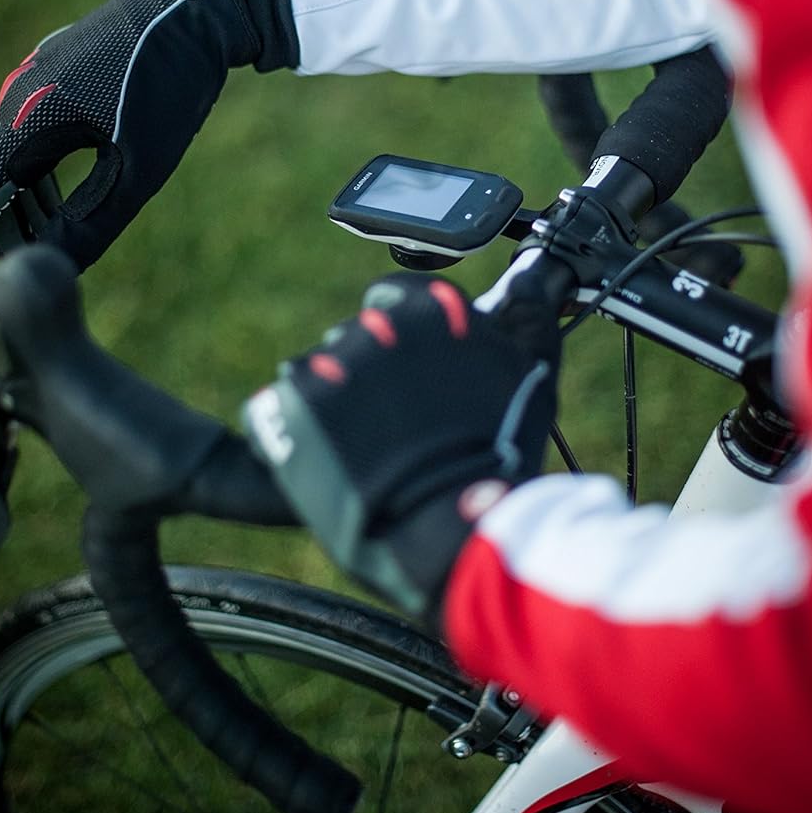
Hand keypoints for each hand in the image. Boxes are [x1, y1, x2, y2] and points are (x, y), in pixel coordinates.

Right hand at [0, 0, 296, 286]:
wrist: (199, 13)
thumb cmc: (172, 88)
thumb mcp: (140, 166)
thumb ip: (94, 220)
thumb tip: (57, 264)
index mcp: (31, 116)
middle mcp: (20, 94)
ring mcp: (34, 78)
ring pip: (10, 153)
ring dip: (16, 201)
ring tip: (30, 244)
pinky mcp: (54, 72)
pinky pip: (28, 131)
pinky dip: (33, 172)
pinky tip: (49, 201)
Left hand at [244, 273, 558, 626]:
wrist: (452, 530)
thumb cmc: (499, 458)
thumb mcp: (531, 377)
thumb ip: (528, 319)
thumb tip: (528, 282)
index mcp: (431, 309)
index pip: (395, 298)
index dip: (404, 341)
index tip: (414, 376)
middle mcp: (377, 324)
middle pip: (357, 336)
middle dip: (372, 372)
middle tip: (399, 424)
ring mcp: (333, 363)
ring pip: (320, 370)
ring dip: (336, 401)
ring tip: (367, 450)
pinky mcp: (295, 404)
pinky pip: (280, 404)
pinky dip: (298, 428)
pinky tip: (332, 459)